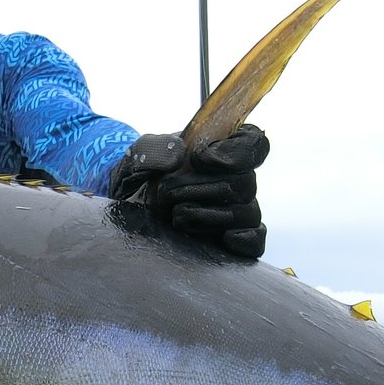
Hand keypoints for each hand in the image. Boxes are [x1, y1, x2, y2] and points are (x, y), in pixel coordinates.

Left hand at [109, 125, 268, 258]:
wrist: (128, 214)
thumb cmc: (141, 179)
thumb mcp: (139, 157)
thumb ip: (155, 149)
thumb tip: (179, 156)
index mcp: (223, 150)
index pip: (252, 143)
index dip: (234, 151)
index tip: (199, 158)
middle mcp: (237, 180)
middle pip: (246, 182)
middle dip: (201, 188)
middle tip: (166, 194)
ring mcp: (239, 212)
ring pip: (247, 212)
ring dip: (207, 215)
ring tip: (176, 216)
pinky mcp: (235, 241)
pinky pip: (255, 242)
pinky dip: (245, 240)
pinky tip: (225, 239)